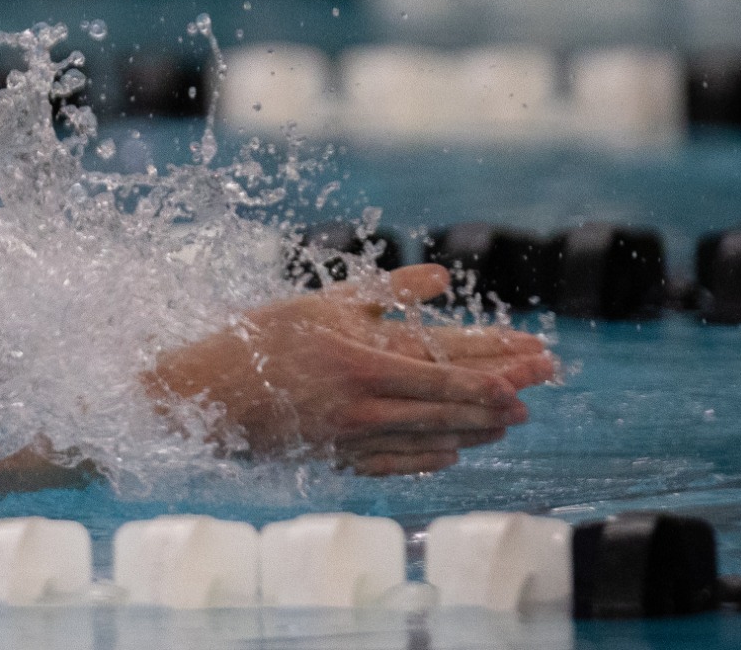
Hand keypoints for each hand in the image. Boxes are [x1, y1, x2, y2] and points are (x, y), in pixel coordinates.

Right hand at [145, 264, 556, 474]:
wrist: (201, 395)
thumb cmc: (256, 340)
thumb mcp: (319, 303)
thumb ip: (383, 293)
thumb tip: (441, 278)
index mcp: (360, 361)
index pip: (445, 369)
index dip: (494, 370)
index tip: (533, 365)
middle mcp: (362, 405)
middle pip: (447, 405)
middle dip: (500, 397)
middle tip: (540, 390)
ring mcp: (350, 438)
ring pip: (428, 437)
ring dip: (474, 429)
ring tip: (509, 422)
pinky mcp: (335, 458)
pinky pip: (394, 462)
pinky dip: (428, 457)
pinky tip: (453, 452)